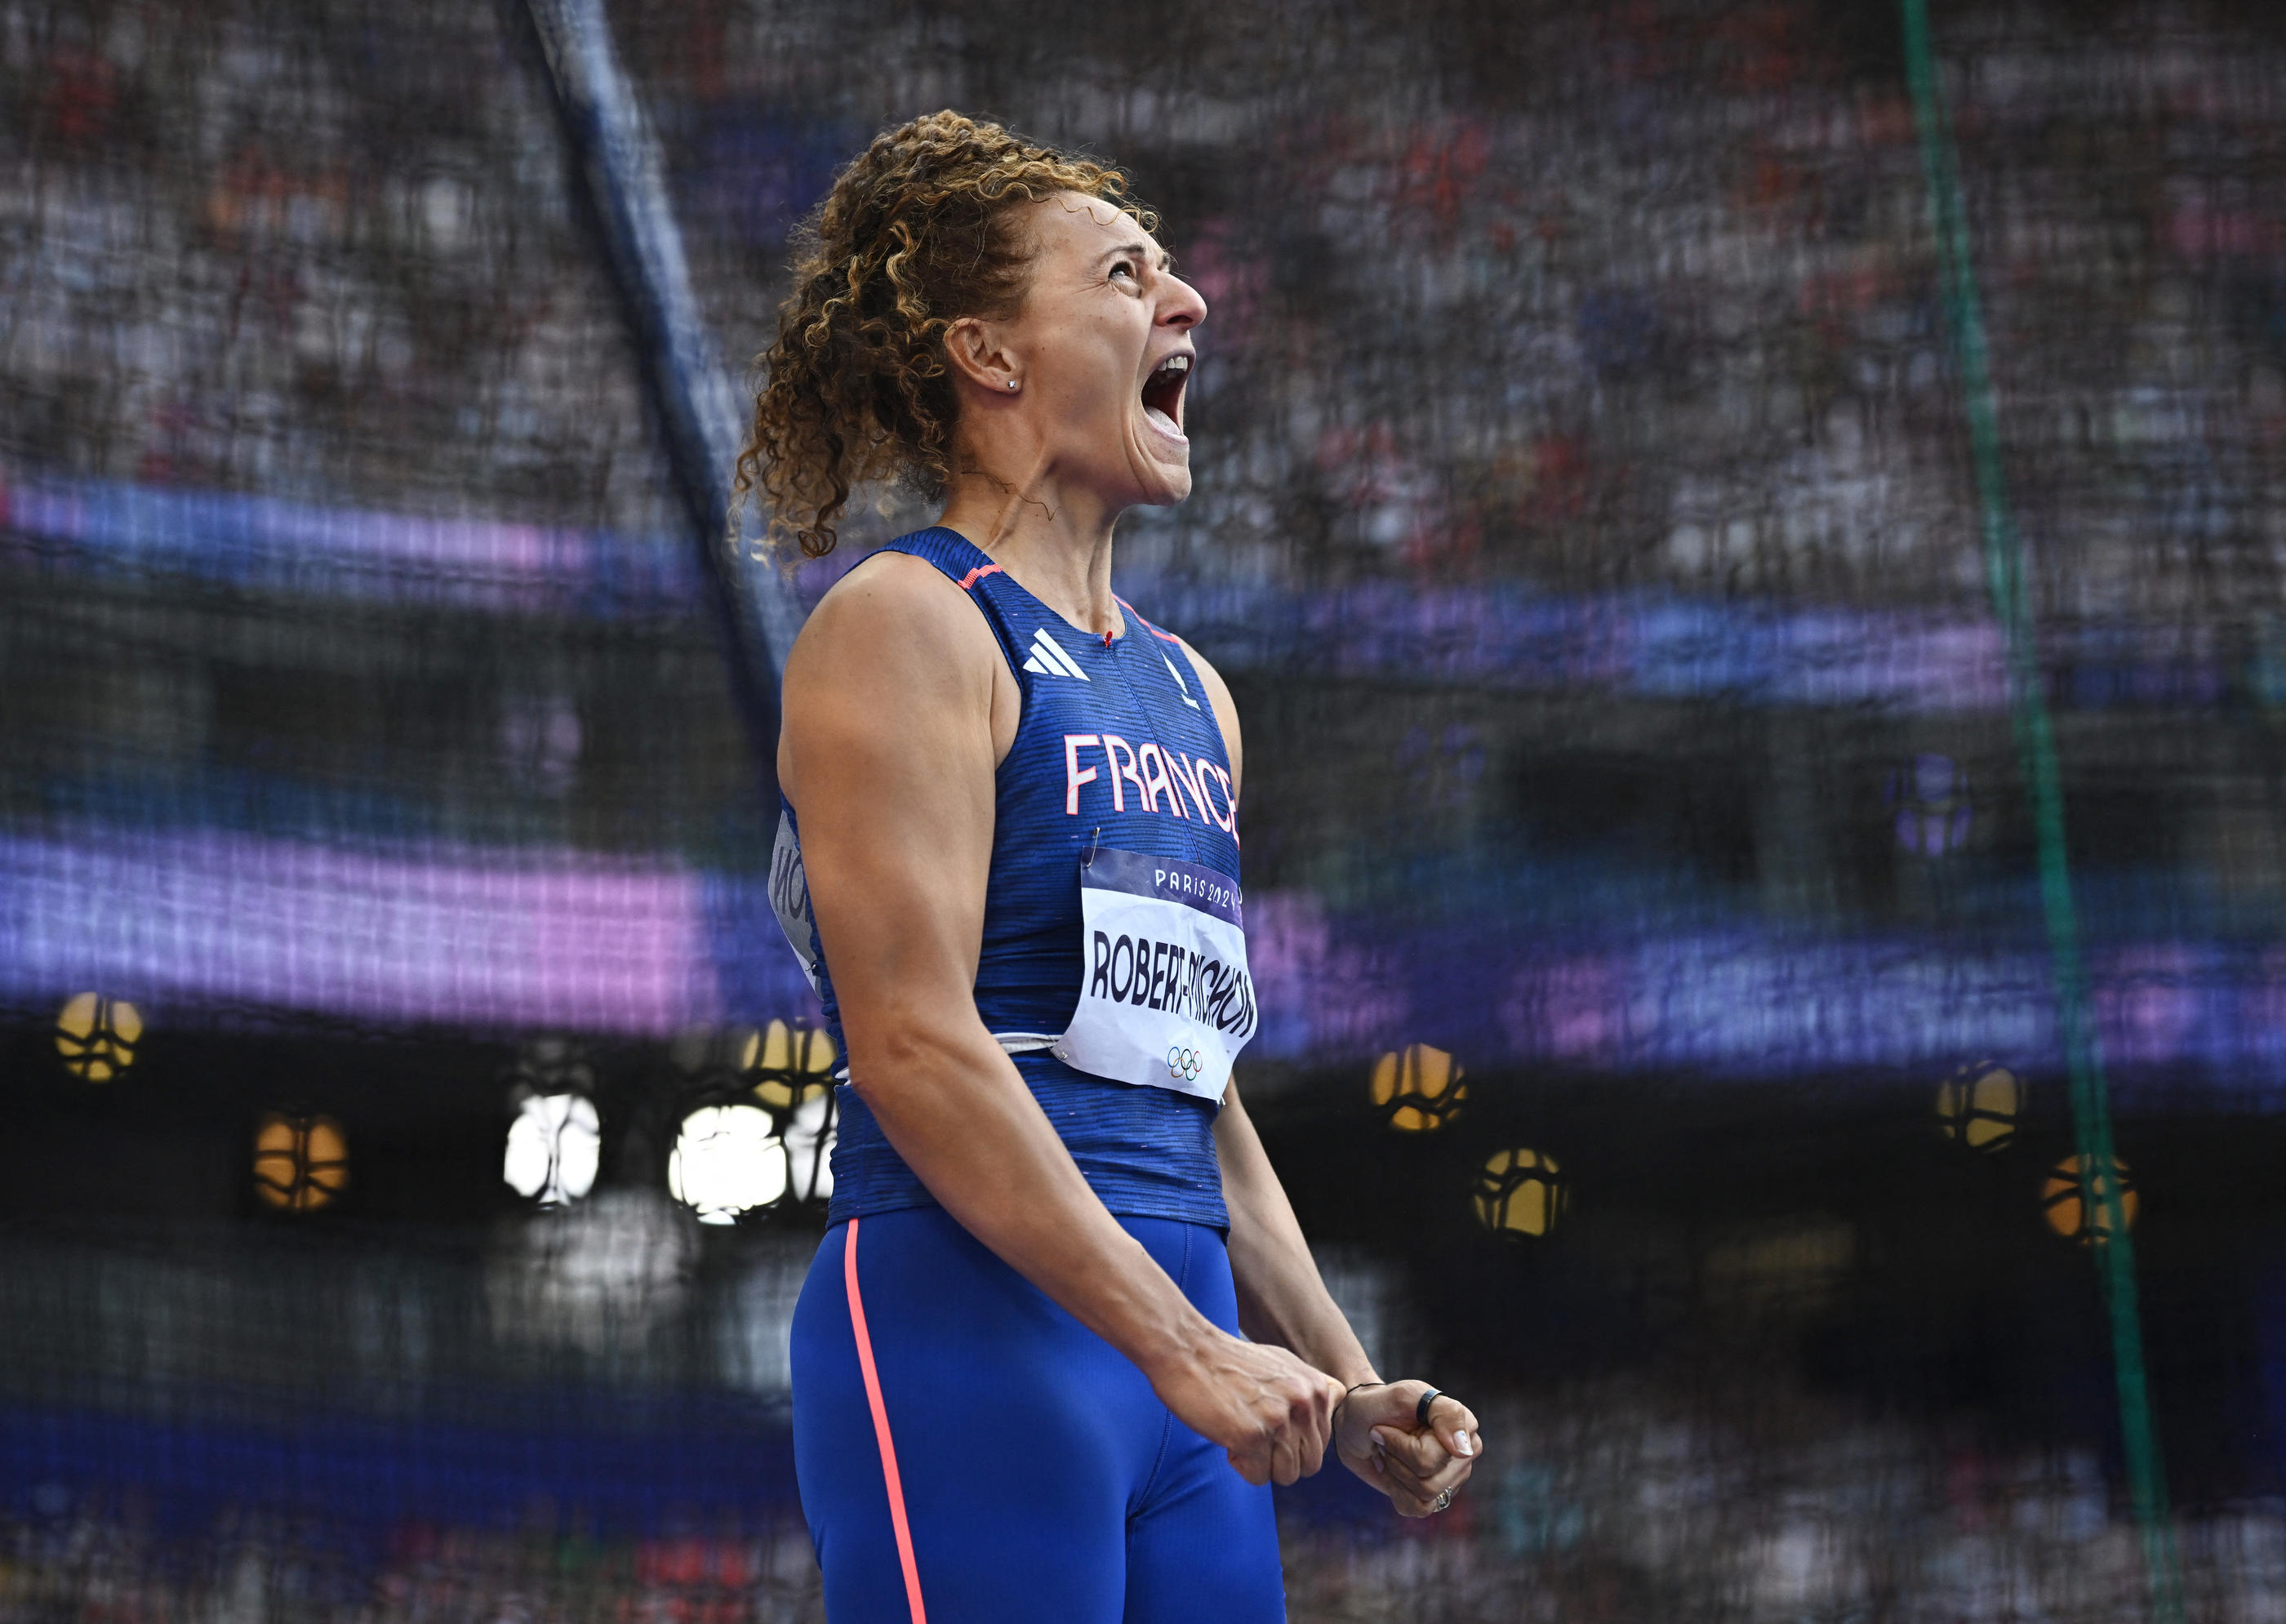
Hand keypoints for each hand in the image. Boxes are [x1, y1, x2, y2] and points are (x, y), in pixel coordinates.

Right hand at [1147, 1332, 1346, 1485]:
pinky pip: (1258, 1477)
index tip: (1270, 1424)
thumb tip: (1338, 1396)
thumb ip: (1311, 1386)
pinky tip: (1227, 1434)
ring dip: (1261, 1463)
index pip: (1322, 1443)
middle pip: (1309, 1465)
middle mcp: (1304, 1403)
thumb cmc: (1229, 1361)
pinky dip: (1240, 1465)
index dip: (1293, 1442)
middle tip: (1253, 1434)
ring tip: (1240, 1432)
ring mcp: (1279, 1420)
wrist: (1187, 1350)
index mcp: (1316, 1387)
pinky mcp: (1252, 1437)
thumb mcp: (1284, 1363)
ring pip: (1286, 1475)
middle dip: (1280, 1459)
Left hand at [1333, 1379, 1480, 1517]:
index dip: (1400, 1446)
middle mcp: (1464, 1454)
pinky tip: (1390, 1470)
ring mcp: (1452, 1476)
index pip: (1433, 1458)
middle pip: (1429, 1482)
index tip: (1386, 1426)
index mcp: (1465, 1426)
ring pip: (1424, 1497)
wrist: (1355, 1423)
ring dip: (1395, 1475)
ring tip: (1389, 1453)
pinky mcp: (1436, 1495)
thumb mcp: (1404, 1396)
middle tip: (1386, 1440)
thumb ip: (1443, 1413)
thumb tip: (1464, 1450)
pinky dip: (1395, 1490)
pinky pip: (1418, 1508)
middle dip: (1396, 1461)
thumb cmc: (1378, 1406)